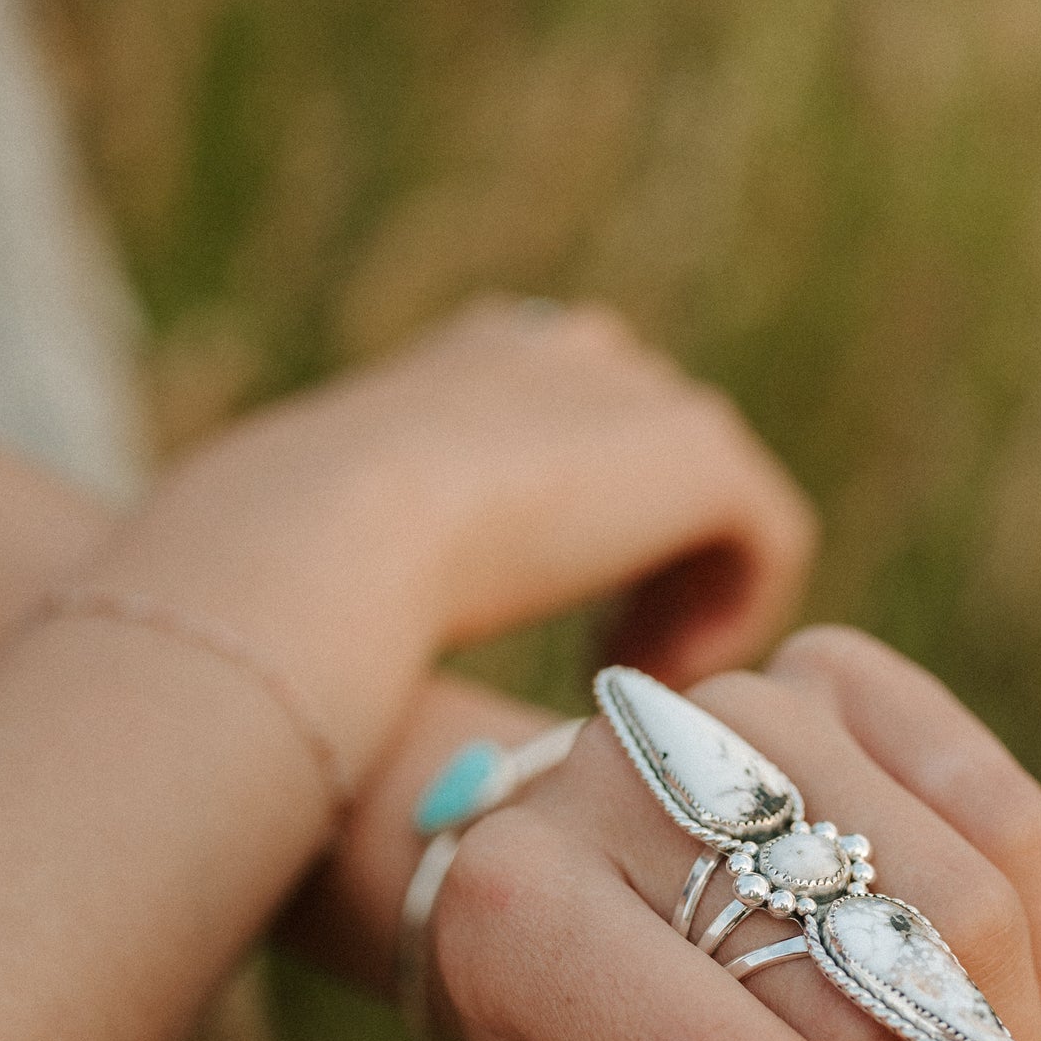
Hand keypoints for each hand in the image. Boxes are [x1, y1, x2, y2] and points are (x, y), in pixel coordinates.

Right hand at [138, 298, 815, 780]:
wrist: (309, 545)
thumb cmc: (273, 578)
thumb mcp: (311, 565)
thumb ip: (361, 573)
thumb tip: (318, 642)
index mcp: (471, 362)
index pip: (567, 422)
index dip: (582, 534)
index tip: (550, 633)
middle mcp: (559, 350)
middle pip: (653, 453)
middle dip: (646, 563)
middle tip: (610, 673)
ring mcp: (635, 390)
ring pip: (712, 500)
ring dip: (686, 597)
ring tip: (634, 690)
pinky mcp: (696, 450)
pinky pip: (767, 535)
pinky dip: (733, 615)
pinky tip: (663, 682)